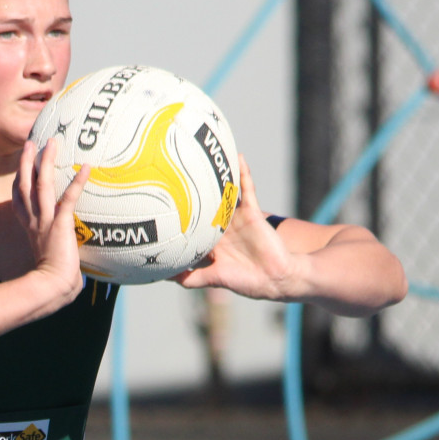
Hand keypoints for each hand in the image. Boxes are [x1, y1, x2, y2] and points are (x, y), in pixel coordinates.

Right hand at [12, 139, 87, 308]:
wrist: (49, 288)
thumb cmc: (52, 285)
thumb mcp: (52, 266)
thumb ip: (60, 260)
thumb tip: (76, 272)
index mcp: (30, 230)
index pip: (20, 202)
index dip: (19, 183)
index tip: (22, 170)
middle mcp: (34, 221)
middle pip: (25, 185)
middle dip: (26, 163)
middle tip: (30, 143)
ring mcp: (45, 221)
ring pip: (41, 184)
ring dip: (45, 162)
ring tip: (51, 143)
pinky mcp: (59, 224)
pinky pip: (69, 198)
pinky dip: (77, 182)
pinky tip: (86, 167)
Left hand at [175, 163, 308, 299]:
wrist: (275, 278)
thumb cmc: (246, 281)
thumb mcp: (214, 278)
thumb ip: (191, 278)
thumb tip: (166, 277)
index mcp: (212, 242)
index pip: (193, 228)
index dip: (180, 220)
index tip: (163, 210)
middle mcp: (222, 228)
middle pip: (204, 207)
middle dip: (192, 195)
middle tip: (174, 176)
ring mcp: (237, 218)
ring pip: (223, 194)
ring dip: (217, 179)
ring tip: (201, 161)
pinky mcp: (252, 212)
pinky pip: (247, 189)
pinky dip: (243, 174)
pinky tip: (238, 158)